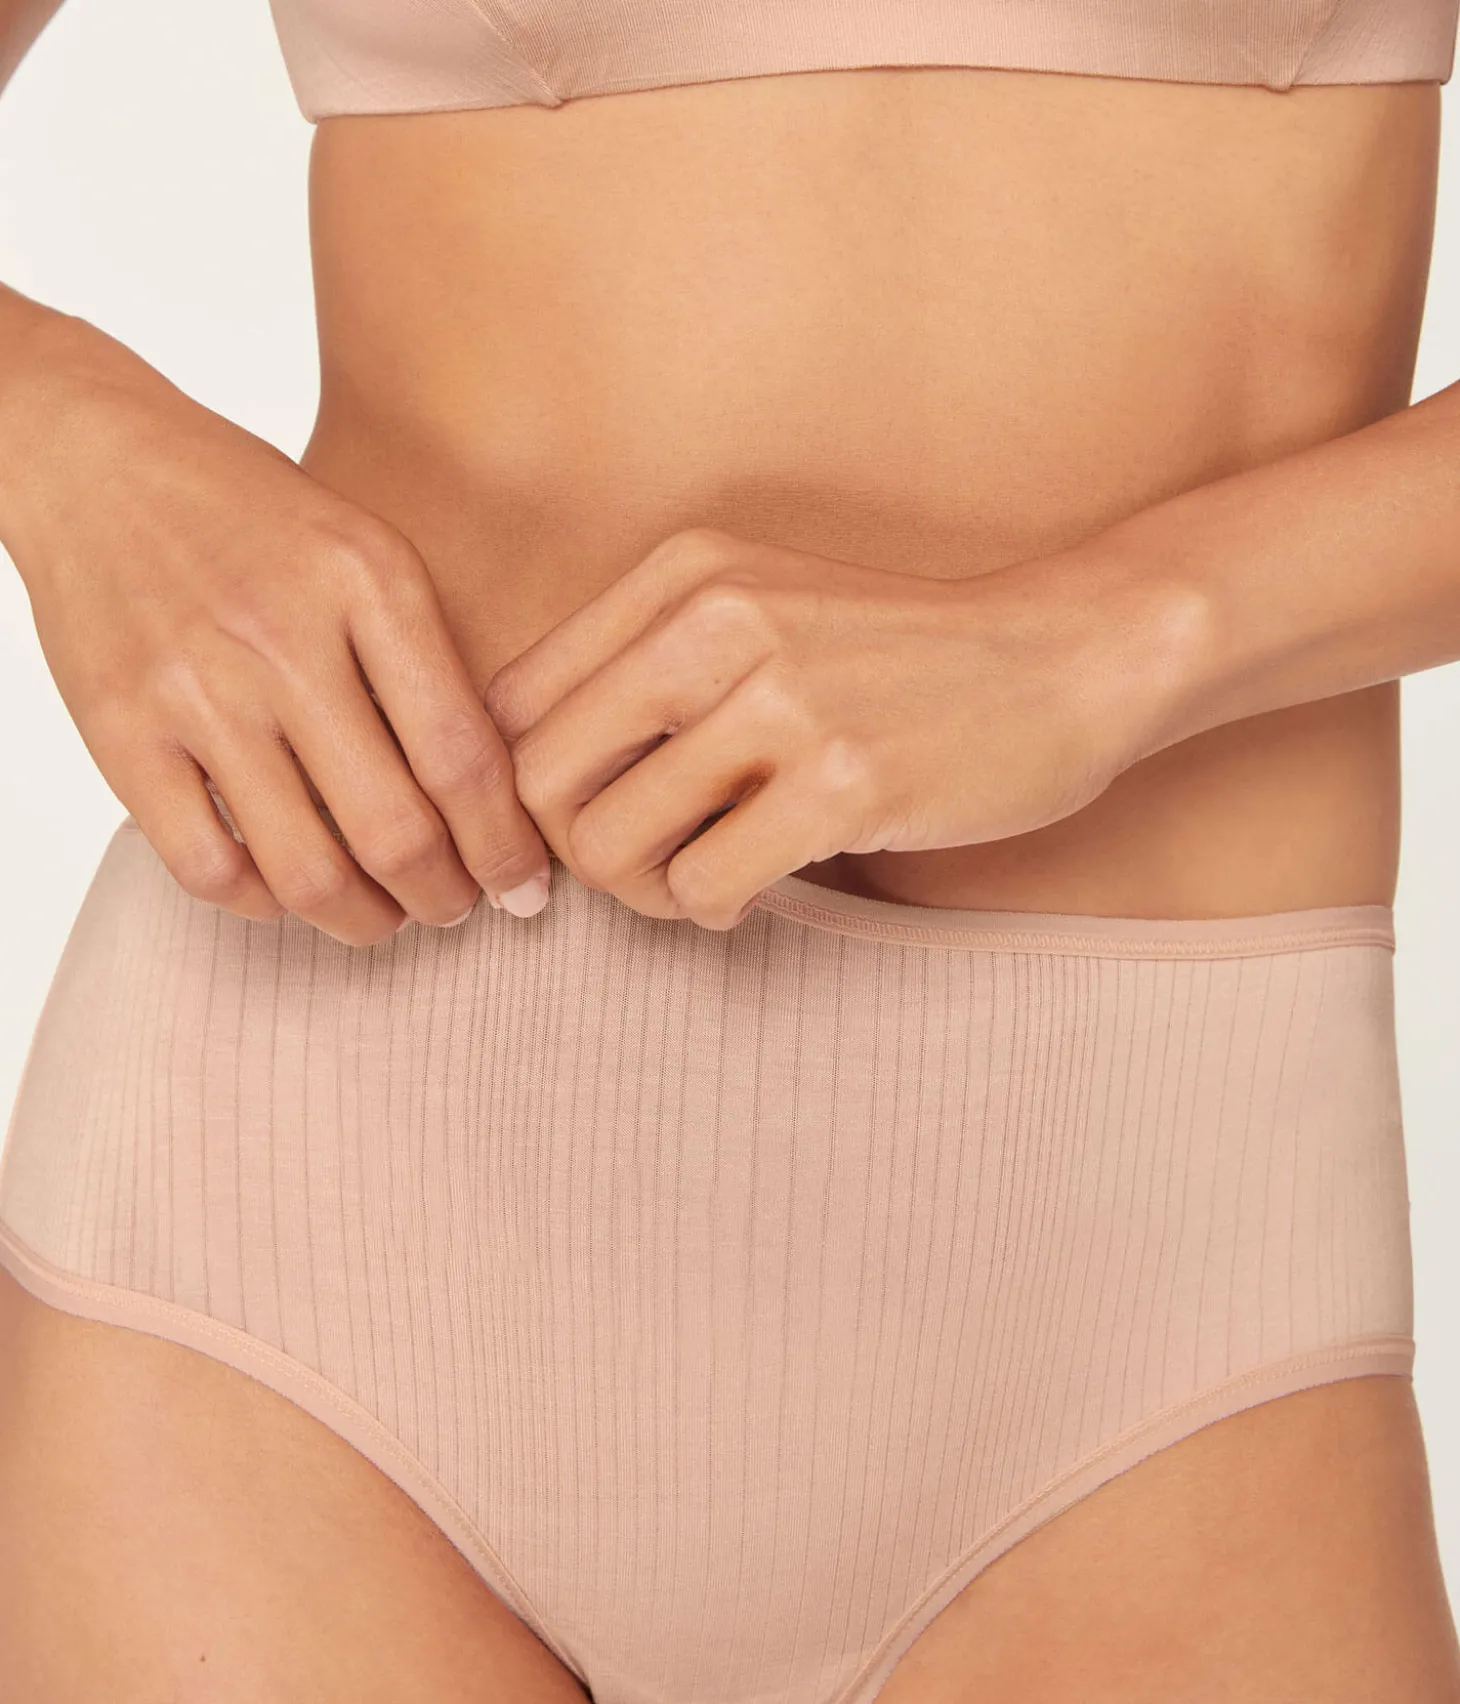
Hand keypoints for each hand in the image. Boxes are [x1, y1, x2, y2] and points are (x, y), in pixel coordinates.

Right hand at [1, 315, 549, 944]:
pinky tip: (289, 893)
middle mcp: (283, 639)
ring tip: (385, 917)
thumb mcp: (369, 552)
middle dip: (445, 897)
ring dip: (365, 920)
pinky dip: (263, 905)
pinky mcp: (121, 734)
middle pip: (396, 829)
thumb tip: (497, 799)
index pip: (463, 755)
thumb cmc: (258, 518)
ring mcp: (195, 691)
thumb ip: (432, 662)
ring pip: (306, 870)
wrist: (98, 462)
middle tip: (458, 907)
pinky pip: (208, 867)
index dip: (505, 846)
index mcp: (368, 582)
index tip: (524, 884)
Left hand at [485, 527, 1161, 929]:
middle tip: (638, 866)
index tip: (579, 825)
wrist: (1066, 655)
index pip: (513, 702)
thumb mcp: (762, 609)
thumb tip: (539, 791)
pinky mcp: (845, 781)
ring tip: (698, 878)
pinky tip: (750, 888)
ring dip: (642, 891)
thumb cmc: (900, 653)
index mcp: (683, 574)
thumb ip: (649, 669)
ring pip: (611, 843)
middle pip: (540, 779)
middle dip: (571, 849)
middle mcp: (718, 621)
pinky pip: (703, 885)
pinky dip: (710, 908)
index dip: (524, 788)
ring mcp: (784, 699)